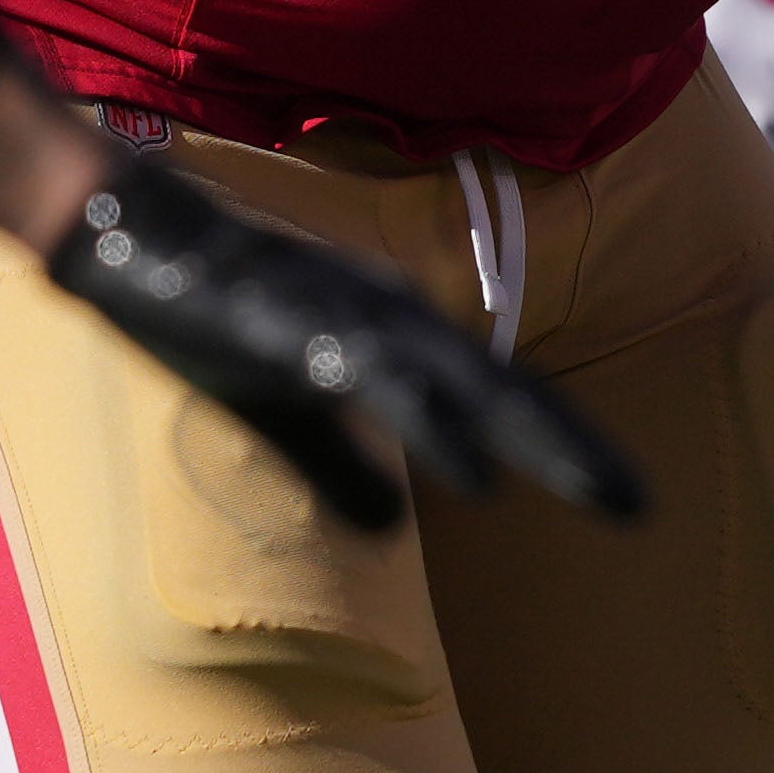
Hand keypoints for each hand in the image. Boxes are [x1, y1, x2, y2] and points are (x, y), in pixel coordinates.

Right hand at [47, 158, 645, 534]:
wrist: (131, 237)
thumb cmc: (210, 316)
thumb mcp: (282, 415)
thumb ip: (342, 470)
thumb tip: (396, 534)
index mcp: (400, 332)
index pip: (504, 395)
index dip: (566, 445)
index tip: (626, 503)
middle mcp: (397, 315)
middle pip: (510, 390)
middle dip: (577, 450)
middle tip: (642, 510)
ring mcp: (357, 316)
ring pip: (470, 384)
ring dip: (538, 439)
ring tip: (595, 494)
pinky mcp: (309, 327)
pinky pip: (388, 384)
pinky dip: (441, 428)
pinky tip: (478, 475)